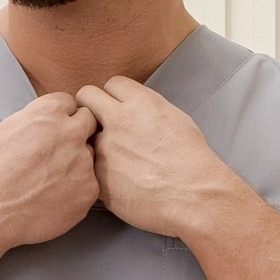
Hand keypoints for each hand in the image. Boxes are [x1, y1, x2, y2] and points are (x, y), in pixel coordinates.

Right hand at [0, 92, 99, 251]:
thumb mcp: (10, 128)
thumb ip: (38, 118)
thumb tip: (54, 118)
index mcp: (50, 112)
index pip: (70, 104)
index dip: (62, 120)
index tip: (54, 133)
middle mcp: (71, 132)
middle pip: (88, 124)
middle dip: (77, 136)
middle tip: (58, 156)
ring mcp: (83, 162)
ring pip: (89, 158)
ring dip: (77, 166)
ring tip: (50, 183)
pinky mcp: (89, 190)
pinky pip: (90, 186)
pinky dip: (76, 192)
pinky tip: (55, 199)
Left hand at [74, 77, 246, 237]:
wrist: (194, 196)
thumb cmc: (192, 161)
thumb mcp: (175, 118)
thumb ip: (147, 109)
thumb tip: (134, 109)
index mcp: (140, 103)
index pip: (112, 83)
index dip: (113, 95)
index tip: (115, 106)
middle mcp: (118, 120)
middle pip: (86, 97)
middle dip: (89, 106)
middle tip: (97, 122)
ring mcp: (105, 149)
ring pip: (85, 136)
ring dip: (94, 144)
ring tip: (114, 160)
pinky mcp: (100, 178)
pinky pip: (90, 169)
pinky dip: (100, 174)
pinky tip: (118, 182)